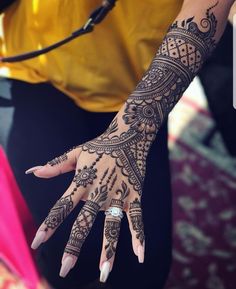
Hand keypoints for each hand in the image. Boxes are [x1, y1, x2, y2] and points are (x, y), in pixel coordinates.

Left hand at [26, 105, 154, 281]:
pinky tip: (139, 255)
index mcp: (82, 181)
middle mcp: (99, 191)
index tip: (37, 243)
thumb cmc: (100, 146)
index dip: (49, 225)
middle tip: (65, 268)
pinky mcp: (134, 195)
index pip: (62, 206)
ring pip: (112, 225)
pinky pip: (137, 219)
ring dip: (109, 250)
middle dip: (74, 245)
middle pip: (84, 221)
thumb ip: (55, 165)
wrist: (128, 136)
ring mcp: (118, 194)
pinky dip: (138, 236)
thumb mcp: (76, 153)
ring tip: (104, 273)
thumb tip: (32, 172)